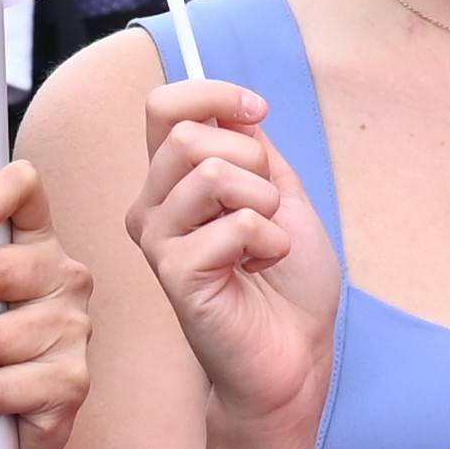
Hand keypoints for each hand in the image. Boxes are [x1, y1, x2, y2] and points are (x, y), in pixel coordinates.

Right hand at [130, 78, 338, 438]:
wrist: (296, 354)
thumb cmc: (287, 283)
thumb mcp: (279, 194)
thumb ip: (252, 148)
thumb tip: (233, 105)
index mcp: (174, 182)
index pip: (164, 106)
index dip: (213, 94)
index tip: (258, 112)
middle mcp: (153, 207)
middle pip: (186, 135)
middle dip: (252, 161)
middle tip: (268, 207)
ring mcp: (158, 241)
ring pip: (209, 174)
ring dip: (263, 204)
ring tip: (267, 243)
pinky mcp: (174, 274)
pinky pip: (233, 224)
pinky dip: (269, 240)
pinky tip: (261, 267)